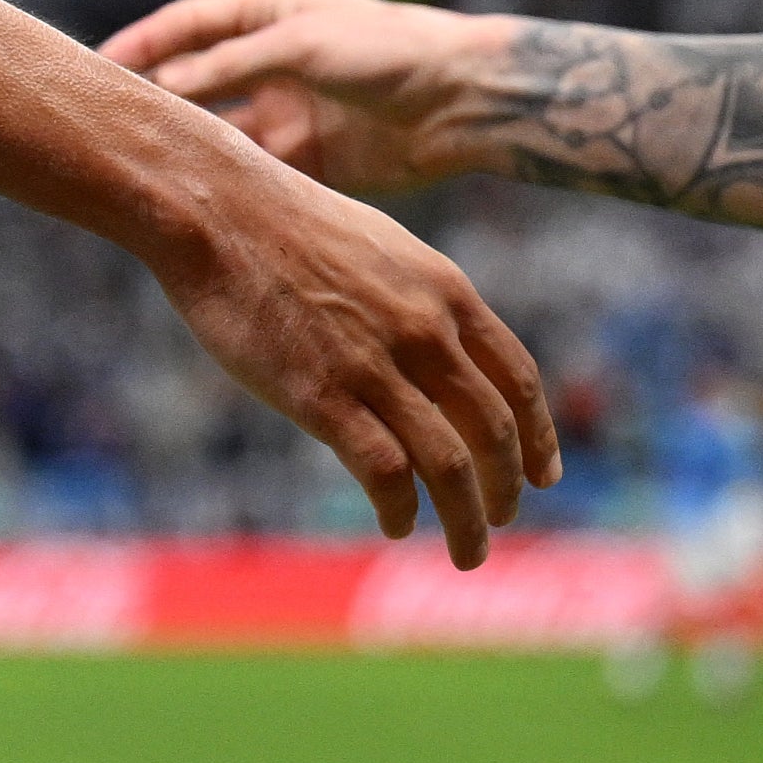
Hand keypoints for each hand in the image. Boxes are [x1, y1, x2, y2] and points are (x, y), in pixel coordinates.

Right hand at [102, 0, 507, 197]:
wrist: (463, 101)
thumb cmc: (387, 50)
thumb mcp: (298, 46)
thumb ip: (228, 66)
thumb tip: (162, 89)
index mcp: (269, 12)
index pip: (185, 25)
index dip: (139, 44)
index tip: (95, 68)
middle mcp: (271, 60)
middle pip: (194, 79)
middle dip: (153, 99)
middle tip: (105, 124)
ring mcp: (288, 110)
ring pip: (219, 129)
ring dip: (187, 143)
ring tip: (139, 164)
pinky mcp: (308, 158)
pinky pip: (253, 168)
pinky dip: (225, 179)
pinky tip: (193, 196)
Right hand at [148, 155, 557, 567]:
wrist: (219, 210)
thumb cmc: (289, 226)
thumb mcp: (383, 250)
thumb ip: (420, 301)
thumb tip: (439, 349)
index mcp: (447, 291)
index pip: (517, 378)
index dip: (538, 435)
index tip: (543, 475)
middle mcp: (426, 331)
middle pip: (494, 431)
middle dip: (506, 488)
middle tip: (500, 521)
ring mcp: (377, 365)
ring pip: (450, 464)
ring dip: (466, 520)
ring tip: (467, 552)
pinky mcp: (323, 396)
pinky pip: (385, 471)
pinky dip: (401, 508)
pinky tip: (396, 523)